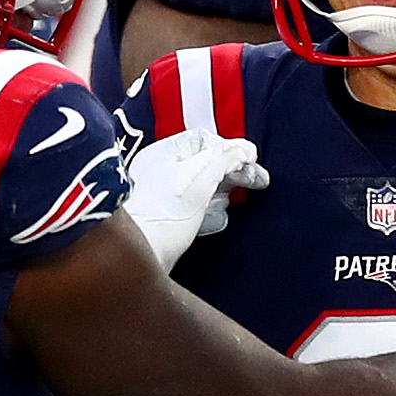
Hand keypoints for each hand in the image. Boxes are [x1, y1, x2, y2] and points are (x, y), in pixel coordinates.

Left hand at [123, 130, 267, 275]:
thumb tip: (246, 150)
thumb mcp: (202, 176)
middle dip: (231, 172)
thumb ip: (227, 157)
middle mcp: (162, 172)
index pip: (205, 141)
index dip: (230, 149)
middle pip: (206, 163)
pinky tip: (217, 218)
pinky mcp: (168, 221)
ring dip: (222, 192)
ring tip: (233, 199)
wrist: (139, 254)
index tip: (251, 161)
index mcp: (165, 153)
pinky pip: (195, 209)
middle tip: (256, 182)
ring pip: (203, 187)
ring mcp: (164, 197)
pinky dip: (210, 211)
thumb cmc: (165, 213)